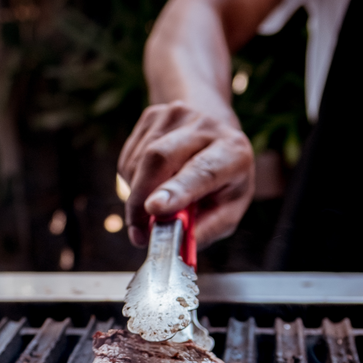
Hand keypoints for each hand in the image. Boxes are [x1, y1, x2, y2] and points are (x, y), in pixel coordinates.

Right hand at [118, 101, 254, 248]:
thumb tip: (178, 246)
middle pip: (159, 158)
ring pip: (138, 162)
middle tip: (139, 233)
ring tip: (155, 204)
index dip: (177, 190)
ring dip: (137, 194)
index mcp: (233, 152)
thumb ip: (207, 228)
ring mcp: (175, 115)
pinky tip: (151, 183)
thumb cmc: (224, 178)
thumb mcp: (229, 208)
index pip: (202, 170)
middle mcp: (205, 127)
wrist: (215, 128)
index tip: (154, 209)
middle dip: (140, 199)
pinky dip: (134, 182)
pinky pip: (129, 159)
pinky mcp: (152, 115)